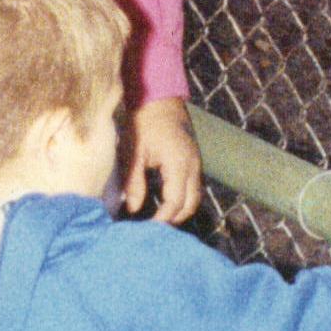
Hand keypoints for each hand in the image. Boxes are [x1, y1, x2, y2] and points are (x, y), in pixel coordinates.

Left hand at [122, 97, 202, 223]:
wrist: (160, 101)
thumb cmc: (144, 124)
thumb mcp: (133, 153)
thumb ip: (134, 183)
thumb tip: (133, 209)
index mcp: (179, 164)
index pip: (175, 202)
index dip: (162, 219)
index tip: (145, 229)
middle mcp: (193, 166)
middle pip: (191, 204)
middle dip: (174, 219)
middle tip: (152, 229)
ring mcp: (197, 163)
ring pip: (195, 197)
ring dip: (180, 210)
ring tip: (158, 219)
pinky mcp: (194, 161)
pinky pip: (194, 187)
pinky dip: (182, 199)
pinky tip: (165, 203)